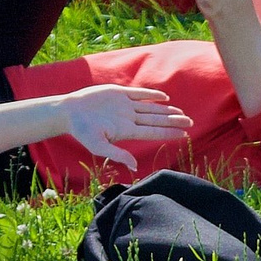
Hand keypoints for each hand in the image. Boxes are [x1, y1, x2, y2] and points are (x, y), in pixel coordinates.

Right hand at [61, 85, 193, 167]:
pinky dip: (152, 95)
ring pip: (151, 108)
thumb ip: (117, 155)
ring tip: (182, 113)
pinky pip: (139, 94)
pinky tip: (164, 98)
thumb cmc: (82, 131)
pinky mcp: (119, 93)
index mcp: (127, 130)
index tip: (185, 134)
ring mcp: (125, 106)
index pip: (153, 132)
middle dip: (174, 121)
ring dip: (166, 111)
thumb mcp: (98, 146)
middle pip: (156, 120)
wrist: (69, 112)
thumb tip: (135, 167)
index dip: (169, 132)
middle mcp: (129, 118)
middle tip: (191, 122)